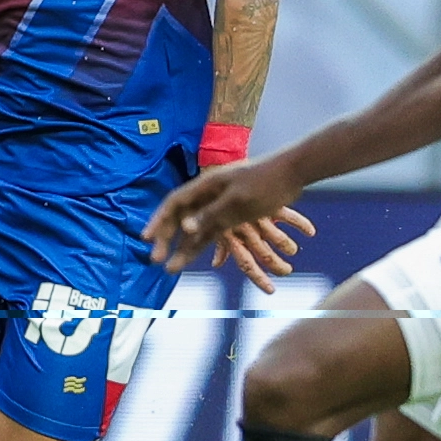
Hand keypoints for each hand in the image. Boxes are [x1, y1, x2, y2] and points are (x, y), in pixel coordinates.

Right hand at [142, 155, 312, 278]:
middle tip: (158, 261)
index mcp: (207, 186)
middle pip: (183, 219)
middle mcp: (210, 195)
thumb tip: (186, 229)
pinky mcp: (237, 212)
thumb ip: (212, 215)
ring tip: (174, 267)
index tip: (147, 239)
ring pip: (199, 229)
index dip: (159, 221)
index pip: (175, 203)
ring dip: (187, 248)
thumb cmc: (266, 182)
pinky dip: (209, 246)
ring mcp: (223, 204)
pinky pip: (217, 231)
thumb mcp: (238, 201)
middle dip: (169, 241)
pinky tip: (203, 261)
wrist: (293, 172)